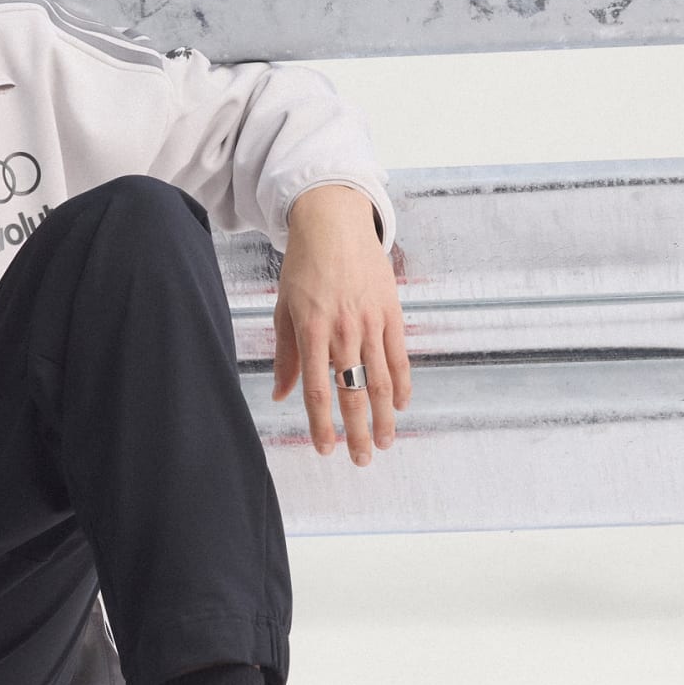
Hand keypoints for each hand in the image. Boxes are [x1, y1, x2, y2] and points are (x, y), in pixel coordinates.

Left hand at [271, 185, 409, 465]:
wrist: (334, 223)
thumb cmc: (303, 268)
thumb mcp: (284, 309)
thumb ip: (286, 355)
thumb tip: (282, 396)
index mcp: (312, 331)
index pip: (316, 389)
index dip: (321, 424)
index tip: (325, 449)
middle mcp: (343, 330)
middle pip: (352, 392)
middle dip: (357, 431)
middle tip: (362, 461)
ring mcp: (371, 321)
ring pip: (380, 379)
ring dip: (383, 416)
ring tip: (385, 443)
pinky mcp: (392, 311)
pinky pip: (399, 355)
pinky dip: (402, 382)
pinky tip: (400, 405)